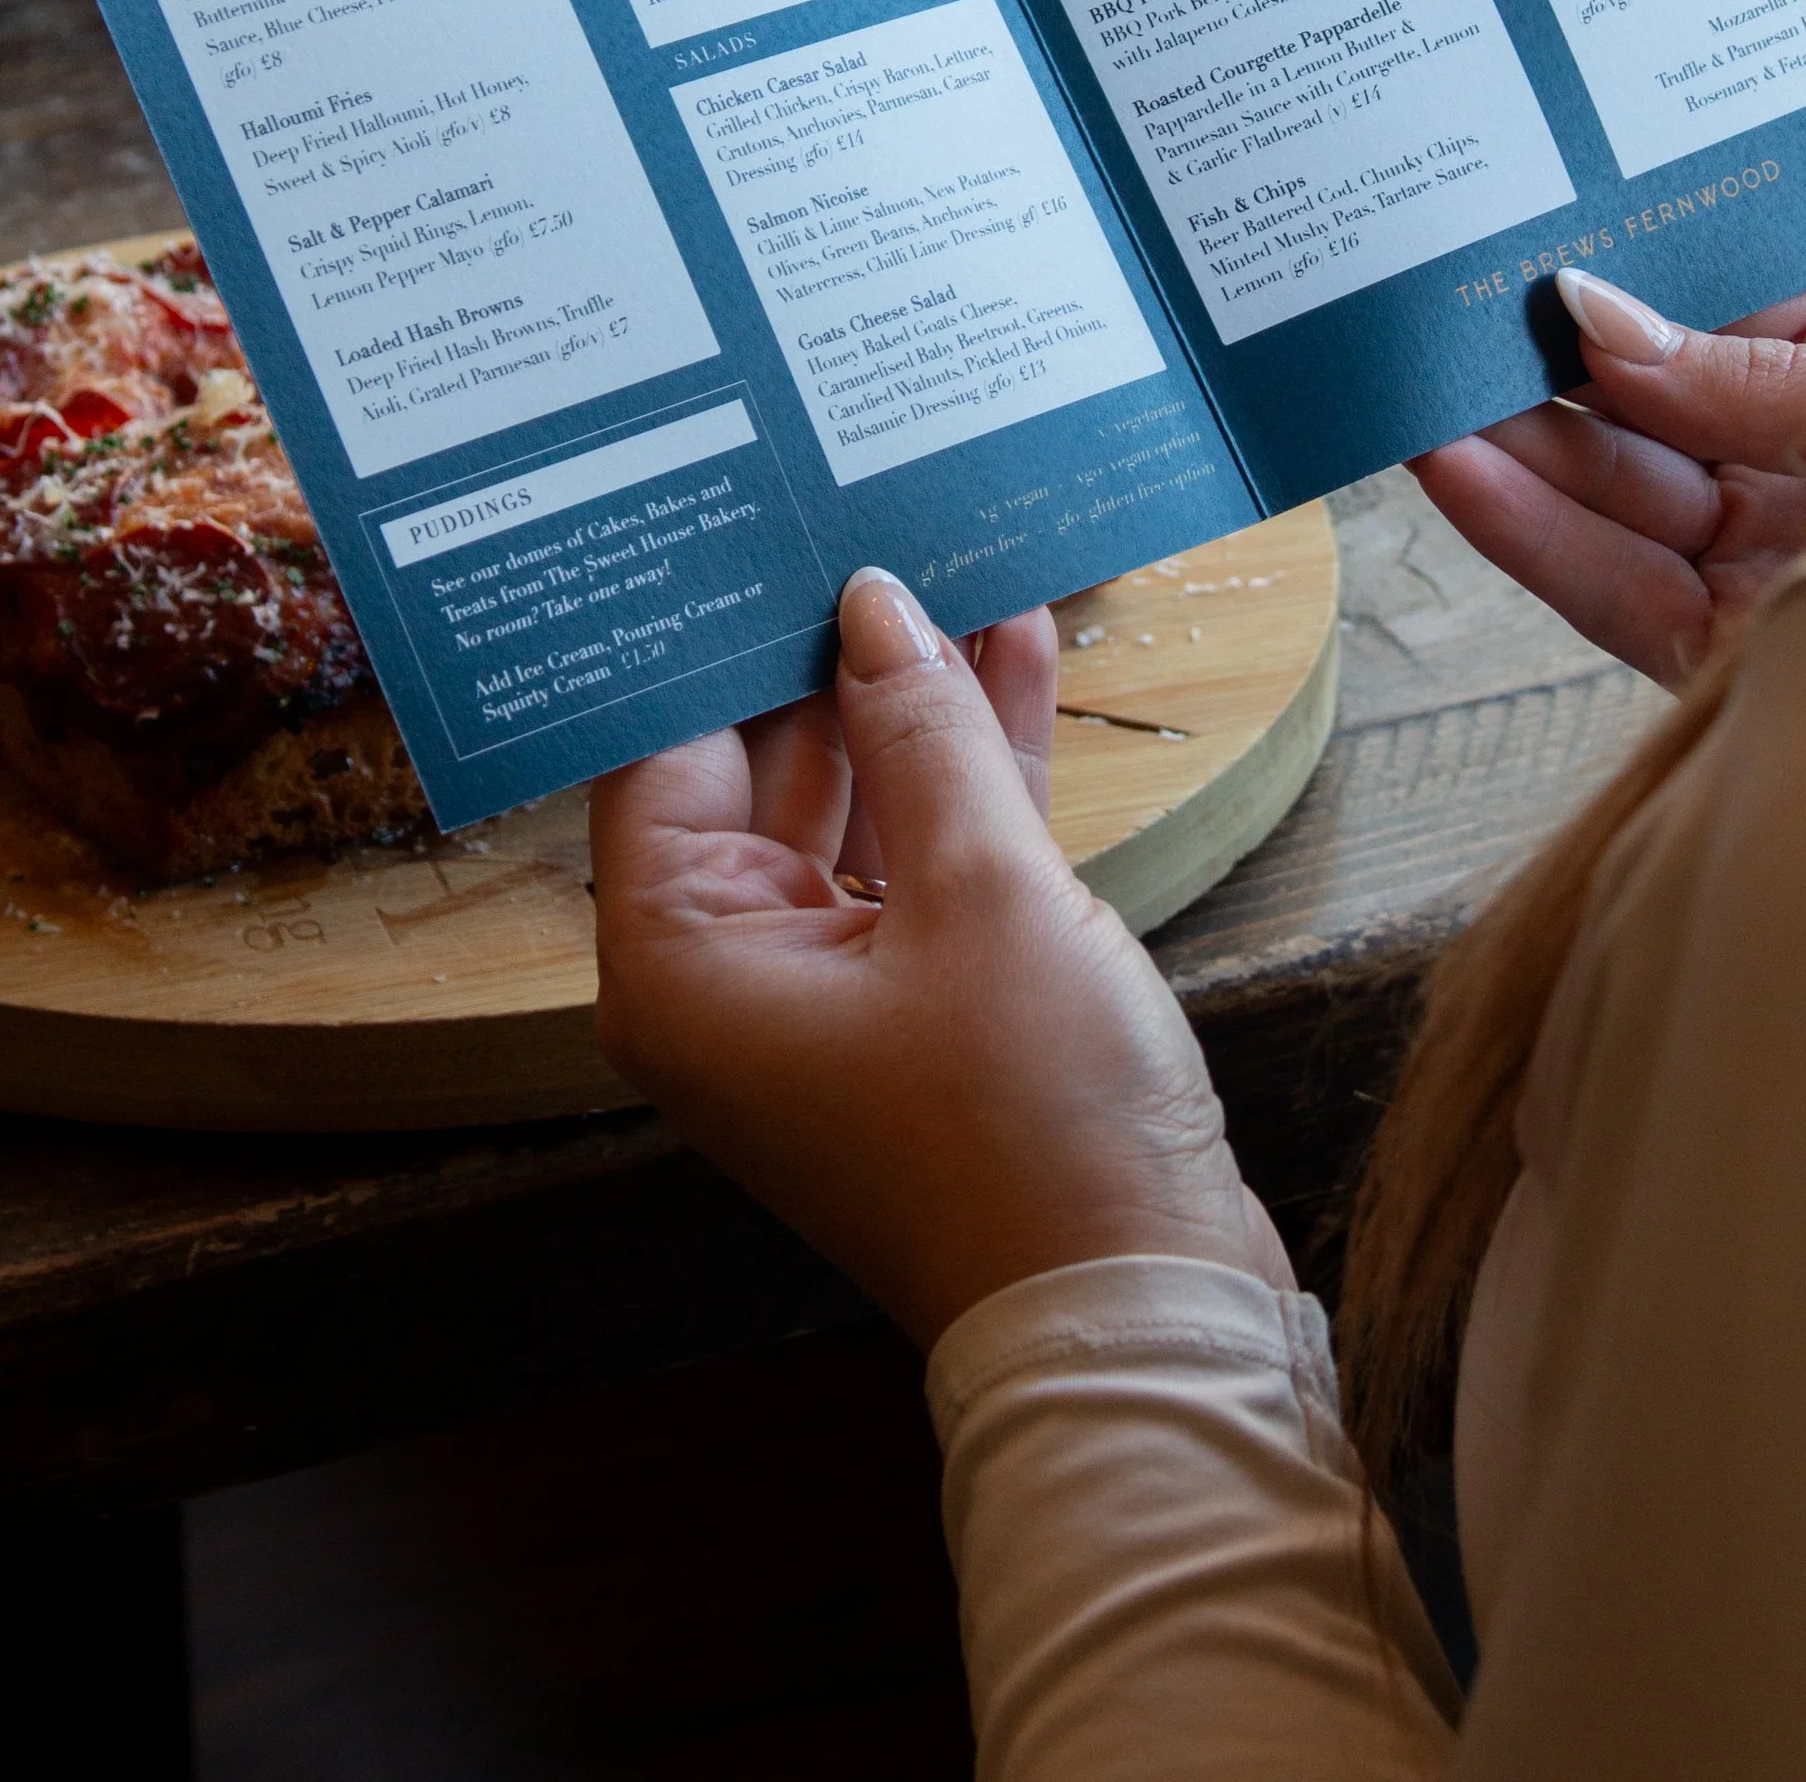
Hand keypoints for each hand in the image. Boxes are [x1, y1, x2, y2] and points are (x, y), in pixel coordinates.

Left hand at [591, 570, 1289, 1347]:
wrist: (1140, 1308)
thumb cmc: (1032, 1125)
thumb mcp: (979, 890)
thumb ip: (922, 732)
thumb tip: (873, 604)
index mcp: (682, 960)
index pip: (665, 749)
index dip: (713, 632)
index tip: (743, 515)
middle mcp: (732, 975)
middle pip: (766, 763)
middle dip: (834, 643)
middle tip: (859, 497)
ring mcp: (829, 991)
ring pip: (863, 798)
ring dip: (920, 693)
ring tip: (962, 545)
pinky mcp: (923, 1000)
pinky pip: (927, 852)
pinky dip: (972, 766)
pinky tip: (1016, 647)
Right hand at [1410, 258, 1805, 687]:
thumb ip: (1750, 375)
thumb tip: (1597, 317)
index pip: (1708, 295)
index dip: (1617, 266)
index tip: (1522, 232)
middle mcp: (1790, 447)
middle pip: (1634, 393)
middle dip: (1531, 354)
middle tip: (1435, 306)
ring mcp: (1748, 546)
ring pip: (1601, 486)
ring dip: (1504, 439)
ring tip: (1418, 384)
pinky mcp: (1711, 646)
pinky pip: (1602, 586)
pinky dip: (1525, 531)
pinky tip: (1459, 472)